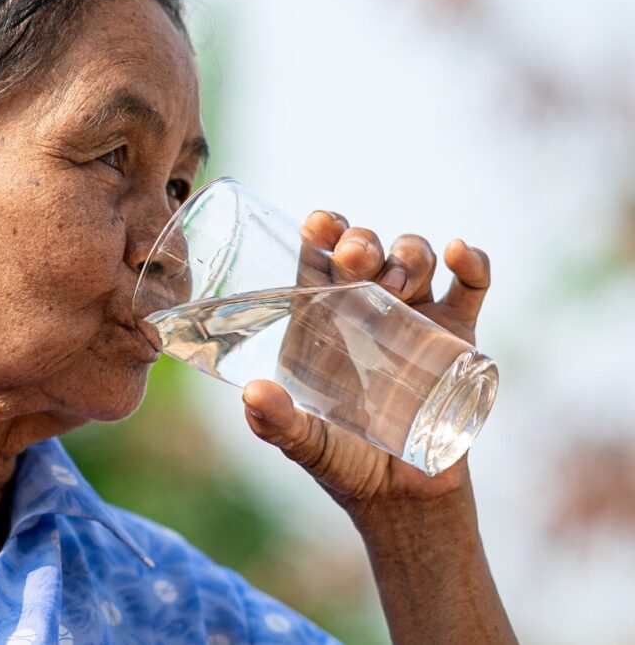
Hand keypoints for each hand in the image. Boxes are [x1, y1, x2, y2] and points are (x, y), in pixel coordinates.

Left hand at [242, 211, 492, 520]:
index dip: (321, 231)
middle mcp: (367, 309)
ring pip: (414, 259)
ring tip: (398, 282)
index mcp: (323, 320)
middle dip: (362, 240)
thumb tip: (253, 395)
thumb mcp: (307, 443)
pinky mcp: (458, 337)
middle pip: (366, 250)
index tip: (319, 226)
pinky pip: (470, 289)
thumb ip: (278, 424)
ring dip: (408, 252)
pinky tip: (459, 254)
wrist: (404, 497)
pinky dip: (471, 264)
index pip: (319, 259)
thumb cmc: (345, 463)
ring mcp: (415, 317)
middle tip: (356, 258)